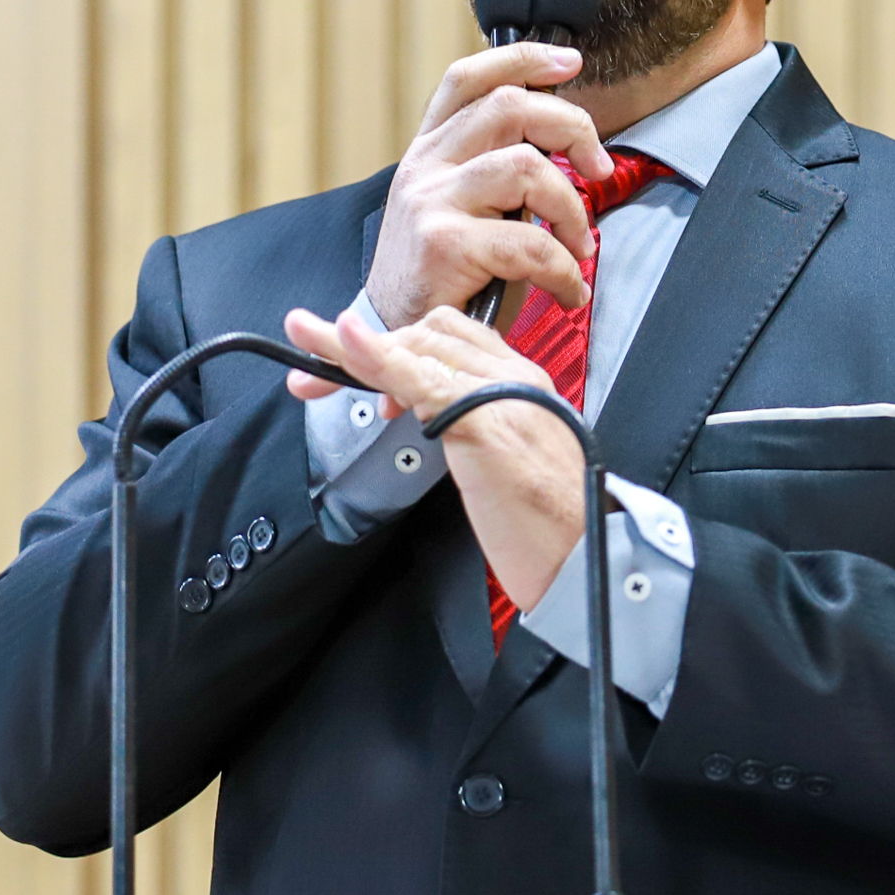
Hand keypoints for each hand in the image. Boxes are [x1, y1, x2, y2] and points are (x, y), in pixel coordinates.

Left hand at [282, 305, 582, 607]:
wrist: (588, 559)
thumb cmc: (551, 525)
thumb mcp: (506, 462)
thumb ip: (471, 428)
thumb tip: (427, 415)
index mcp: (522, 382)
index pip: (451, 337)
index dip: (397, 345)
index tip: (354, 365)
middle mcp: (514, 377)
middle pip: (428, 334)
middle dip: (364, 344)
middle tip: (314, 364)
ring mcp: (501, 395)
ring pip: (419, 348)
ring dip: (352, 344)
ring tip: (306, 338)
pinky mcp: (484, 422)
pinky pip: (422, 377)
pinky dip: (378, 358)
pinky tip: (347, 341)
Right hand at [360, 43, 615, 329]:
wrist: (392, 340)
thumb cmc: (441, 279)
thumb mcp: (460, 209)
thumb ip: (493, 170)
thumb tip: (560, 144)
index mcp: (429, 152)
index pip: (469, 80)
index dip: (521, 59)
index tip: (569, 64)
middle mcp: (425, 167)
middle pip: (511, 107)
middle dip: (573, 129)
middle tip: (598, 169)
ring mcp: (431, 202)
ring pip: (527, 166)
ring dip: (572, 208)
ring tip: (579, 246)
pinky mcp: (444, 244)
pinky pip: (530, 242)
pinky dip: (563, 269)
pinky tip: (567, 289)